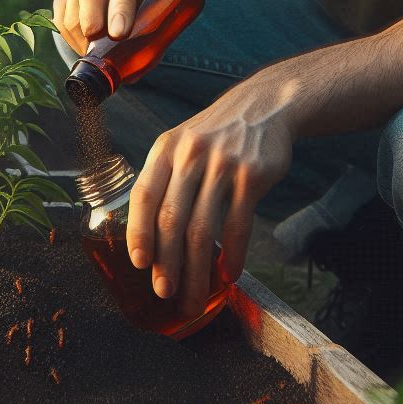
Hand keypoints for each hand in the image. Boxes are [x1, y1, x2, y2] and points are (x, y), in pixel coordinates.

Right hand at [53, 0, 156, 54]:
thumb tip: (141, 45)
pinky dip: (68, 33)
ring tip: (92, 52)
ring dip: (79, 32)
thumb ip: (150, 2)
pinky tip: (81, 45)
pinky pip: (60, 12)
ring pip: (71, 3)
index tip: (119, 33)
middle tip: (97, 47)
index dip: (120, 7)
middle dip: (92, 21)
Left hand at [124, 67, 299, 317]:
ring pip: (203, 229)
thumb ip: (165, 180)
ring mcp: (223, 164)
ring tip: (194, 297)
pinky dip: (234, 255)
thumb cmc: (215, 135)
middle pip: (172, 219)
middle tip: (164, 292)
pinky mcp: (252, 175)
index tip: (138, 264)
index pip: (143, 195)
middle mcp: (190, 155)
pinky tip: (230, 274)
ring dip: (196, 271)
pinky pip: (238, 224)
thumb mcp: (182, 144)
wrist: (264, 106)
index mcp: (166, 149)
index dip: (138, 232)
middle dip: (166, 263)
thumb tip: (148, 237)